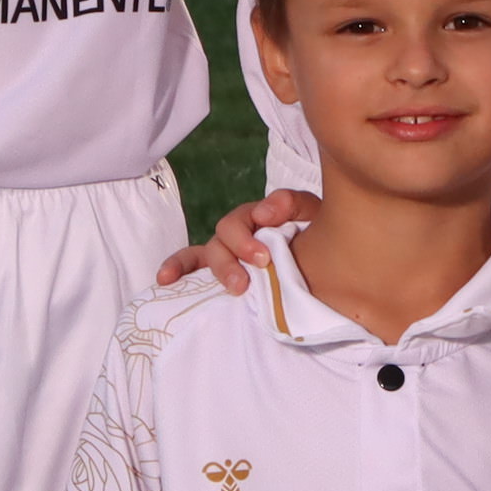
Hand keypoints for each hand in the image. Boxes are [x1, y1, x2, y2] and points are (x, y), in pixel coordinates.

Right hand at [160, 186, 321, 288]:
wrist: (326, 260)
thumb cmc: (315, 231)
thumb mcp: (310, 212)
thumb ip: (291, 203)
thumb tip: (263, 213)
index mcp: (258, 216)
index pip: (243, 219)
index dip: (247, 238)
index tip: (264, 257)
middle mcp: (238, 231)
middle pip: (223, 238)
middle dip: (235, 256)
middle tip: (253, 274)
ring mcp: (226, 250)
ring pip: (207, 253)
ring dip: (218, 269)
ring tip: (237, 287)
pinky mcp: (221, 269)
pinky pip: (191, 264)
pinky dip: (176, 268)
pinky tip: (163, 279)